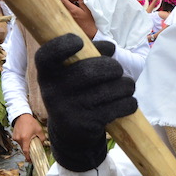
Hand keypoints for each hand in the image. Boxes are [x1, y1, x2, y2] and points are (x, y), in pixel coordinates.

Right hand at [12, 114, 46, 162]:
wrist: (22, 116)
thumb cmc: (31, 122)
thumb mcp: (39, 130)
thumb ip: (42, 138)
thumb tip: (43, 144)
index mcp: (25, 138)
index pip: (26, 151)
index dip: (28, 157)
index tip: (30, 160)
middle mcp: (19, 139)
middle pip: (23, 148)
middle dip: (28, 150)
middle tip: (33, 150)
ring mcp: (15, 138)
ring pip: (21, 145)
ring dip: (25, 145)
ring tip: (29, 140)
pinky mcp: (13, 136)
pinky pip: (18, 141)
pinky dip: (22, 141)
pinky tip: (25, 136)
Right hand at [36, 34, 135, 171]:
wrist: (70, 133)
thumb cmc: (75, 92)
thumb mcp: (71, 73)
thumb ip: (88, 55)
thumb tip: (111, 47)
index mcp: (47, 73)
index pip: (46, 56)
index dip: (62, 46)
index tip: (79, 42)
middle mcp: (52, 92)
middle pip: (87, 72)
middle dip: (111, 67)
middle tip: (118, 70)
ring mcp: (67, 110)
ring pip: (107, 90)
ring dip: (125, 86)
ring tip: (128, 86)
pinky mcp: (84, 125)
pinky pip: (115, 108)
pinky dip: (128, 103)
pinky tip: (129, 101)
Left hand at [58, 0, 96, 38]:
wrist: (89, 31)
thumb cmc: (89, 21)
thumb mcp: (88, 11)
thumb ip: (83, 3)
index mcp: (73, 10)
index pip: (64, 1)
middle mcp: (69, 14)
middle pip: (60, 5)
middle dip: (56, 0)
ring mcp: (67, 18)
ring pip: (61, 9)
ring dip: (58, 5)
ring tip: (55, 0)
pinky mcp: (68, 21)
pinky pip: (63, 14)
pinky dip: (61, 10)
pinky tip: (61, 8)